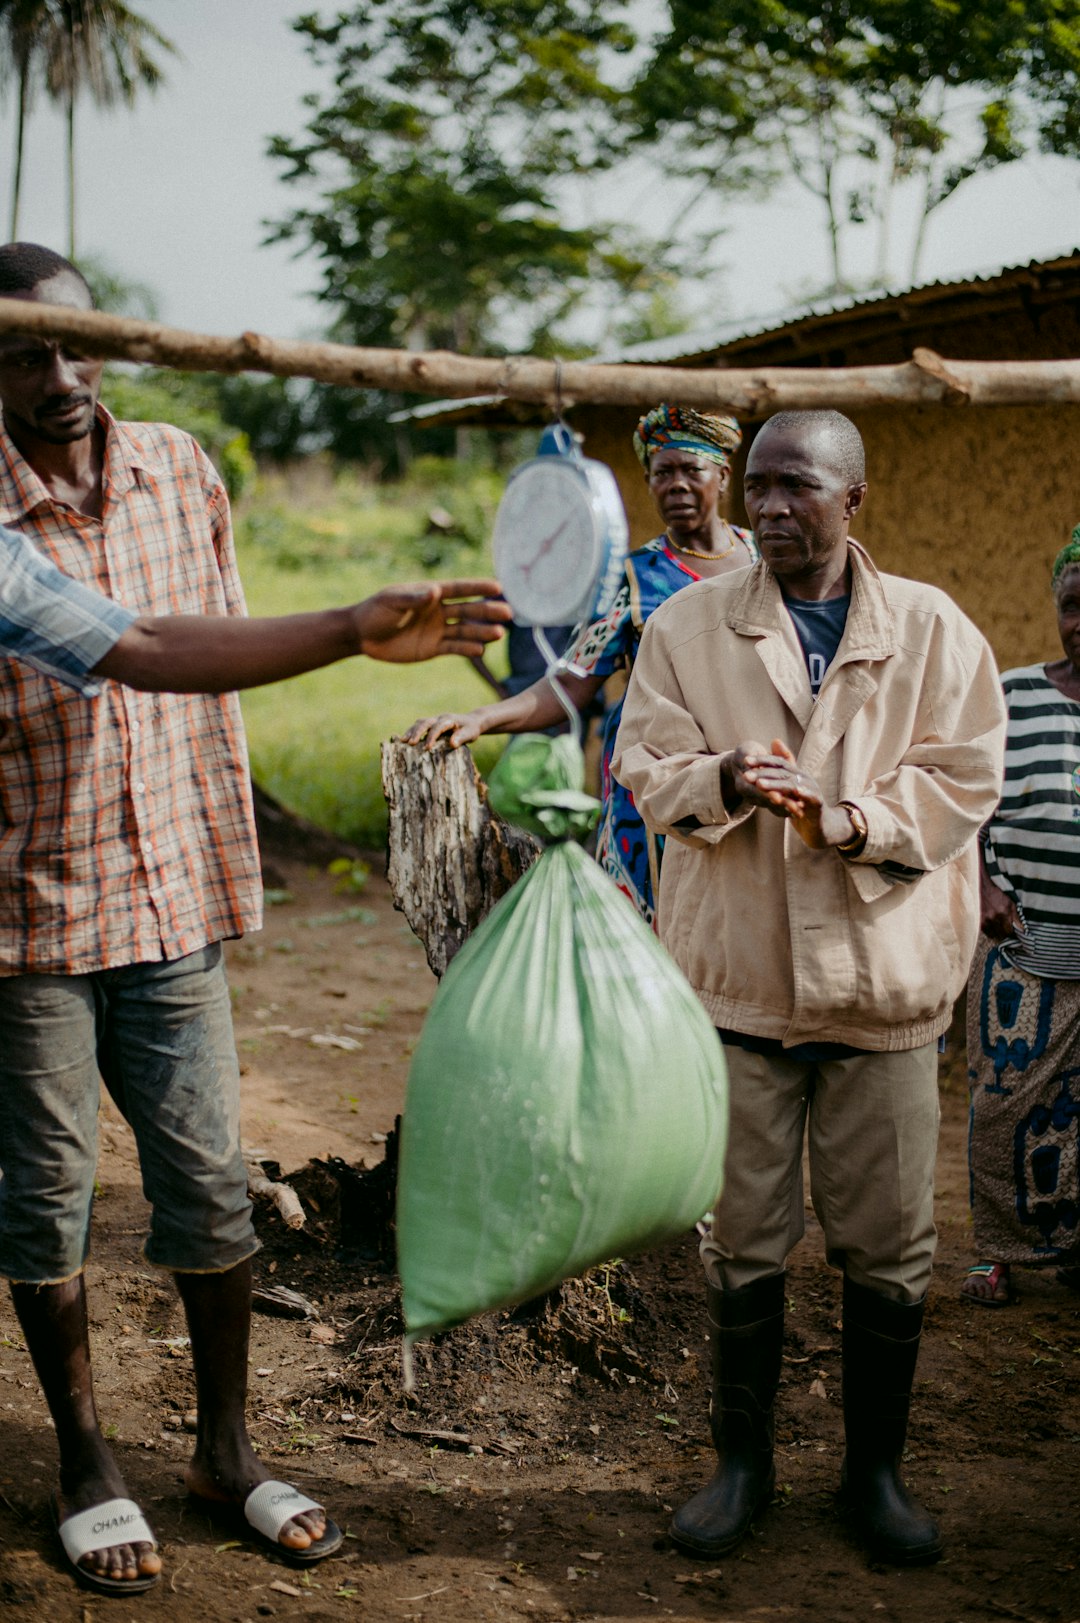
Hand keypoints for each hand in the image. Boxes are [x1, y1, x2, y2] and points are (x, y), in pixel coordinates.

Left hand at [353, 579, 511, 662]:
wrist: (362, 635)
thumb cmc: (375, 611)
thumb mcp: (391, 601)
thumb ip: (413, 598)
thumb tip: (434, 591)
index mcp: (430, 594)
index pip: (459, 589)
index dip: (478, 588)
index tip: (498, 587)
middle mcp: (438, 610)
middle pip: (468, 610)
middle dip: (487, 611)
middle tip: (508, 613)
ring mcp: (438, 630)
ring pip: (465, 630)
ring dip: (482, 632)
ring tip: (500, 633)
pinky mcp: (433, 648)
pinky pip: (454, 648)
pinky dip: (467, 649)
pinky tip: (481, 649)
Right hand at [400, 710, 484, 748]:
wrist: (471, 721)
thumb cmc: (471, 729)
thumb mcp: (470, 733)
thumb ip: (462, 737)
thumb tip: (452, 744)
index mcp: (449, 720)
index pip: (438, 727)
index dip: (432, 736)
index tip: (427, 748)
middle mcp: (439, 718)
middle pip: (425, 722)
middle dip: (417, 732)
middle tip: (410, 744)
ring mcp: (434, 720)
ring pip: (419, 723)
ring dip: (411, 731)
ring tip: (403, 741)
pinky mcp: (431, 724)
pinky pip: (419, 726)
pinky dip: (411, 732)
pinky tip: (405, 741)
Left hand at [725, 738, 856, 849]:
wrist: (821, 827)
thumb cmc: (802, 805)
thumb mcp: (790, 787)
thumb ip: (780, 768)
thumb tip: (775, 740)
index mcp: (796, 773)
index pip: (778, 762)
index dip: (762, 760)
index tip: (745, 760)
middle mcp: (804, 779)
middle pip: (782, 773)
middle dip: (763, 773)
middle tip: (746, 775)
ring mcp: (812, 790)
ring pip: (792, 785)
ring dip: (775, 785)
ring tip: (759, 785)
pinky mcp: (818, 804)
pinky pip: (810, 798)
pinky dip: (803, 795)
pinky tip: (793, 793)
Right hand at [980, 874, 1023, 941]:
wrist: (981, 888)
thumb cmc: (997, 895)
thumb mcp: (1010, 903)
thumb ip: (1017, 917)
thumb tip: (1023, 929)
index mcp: (1004, 913)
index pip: (1009, 931)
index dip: (1012, 934)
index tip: (1013, 934)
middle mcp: (994, 917)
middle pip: (1002, 935)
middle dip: (1005, 936)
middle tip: (1007, 934)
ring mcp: (985, 920)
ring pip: (993, 936)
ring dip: (997, 936)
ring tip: (1000, 932)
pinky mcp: (978, 921)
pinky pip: (986, 933)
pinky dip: (990, 933)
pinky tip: (992, 929)